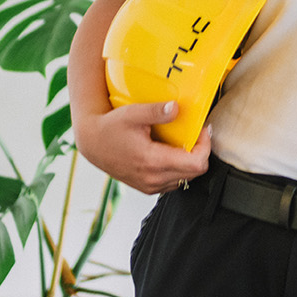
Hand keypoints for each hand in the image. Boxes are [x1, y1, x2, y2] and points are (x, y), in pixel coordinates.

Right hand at [73, 101, 210, 194]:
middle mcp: (152, 178)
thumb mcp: (133, 114)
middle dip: (200, 152)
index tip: (202, 130)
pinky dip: (179, 169)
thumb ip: (157, 111)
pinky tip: (172, 153)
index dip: (205, 146)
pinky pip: (173, 182)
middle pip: (195, 172)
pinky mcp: (147, 188)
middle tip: (195, 134)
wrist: (92, 143)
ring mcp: (150, 186)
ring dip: (190, 162)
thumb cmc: (110, 127)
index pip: (196, 164)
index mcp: (152, 161)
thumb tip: (176, 108)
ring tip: (183, 143)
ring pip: (185, 179)